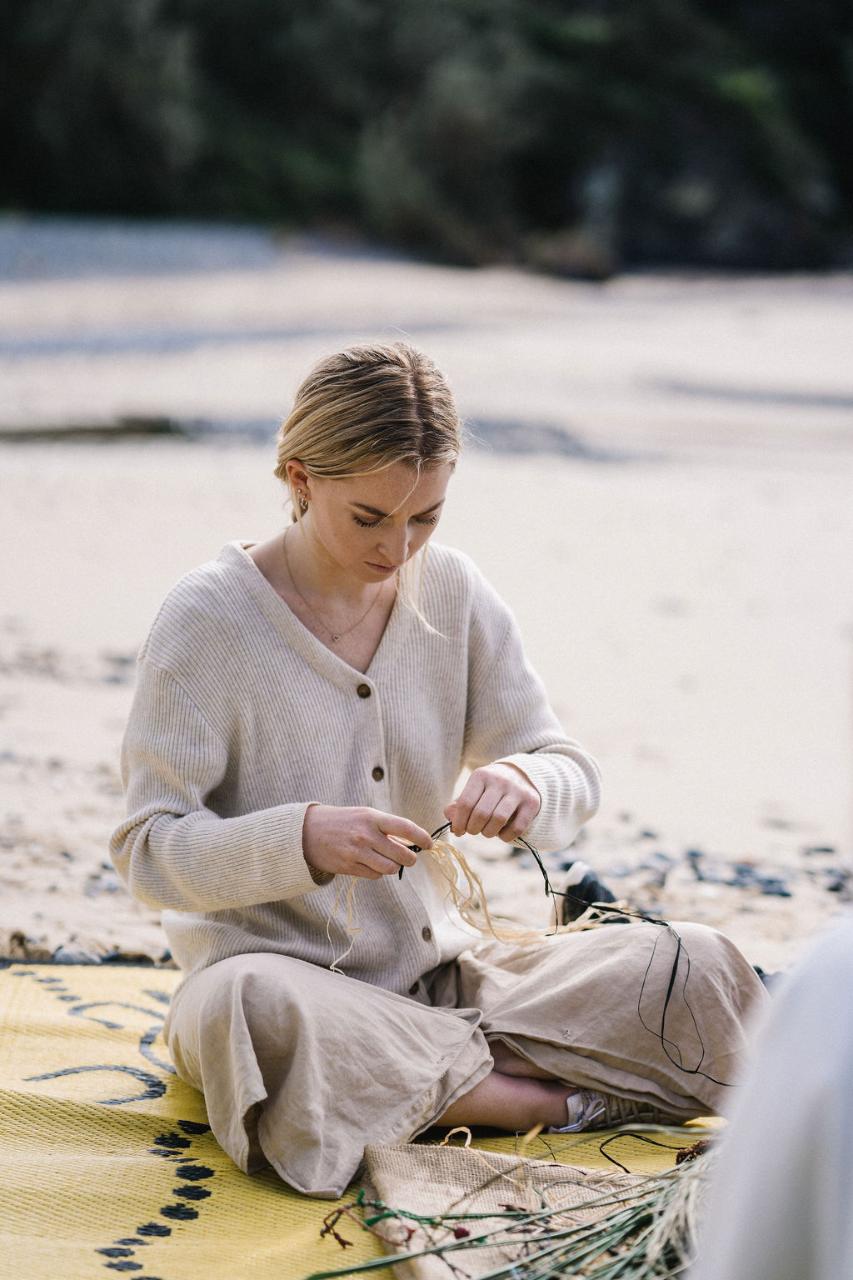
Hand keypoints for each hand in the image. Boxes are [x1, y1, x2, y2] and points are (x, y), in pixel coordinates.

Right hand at [302, 804, 432, 879]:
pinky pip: (375, 875)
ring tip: (388, 860)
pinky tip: (371, 864)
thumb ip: (386, 828)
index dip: (421, 837)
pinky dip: (378, 872)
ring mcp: (357, 852)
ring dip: (394, 867)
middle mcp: (366, 835)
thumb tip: (410, 844)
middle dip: (410, 858)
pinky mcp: (349, 867)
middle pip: (402, 854)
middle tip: (409, 858)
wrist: (308, 831)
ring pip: (390, 868)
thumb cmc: (343, 821)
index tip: (429, 844)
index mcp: (372, 817)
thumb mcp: (364, 816)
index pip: (405, 827)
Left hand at [444, 761, 540, 841]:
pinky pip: (516, 828)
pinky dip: (505, 837)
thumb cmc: (489, 789)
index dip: (459, 822)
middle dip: (473, 829)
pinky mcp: (532, 803)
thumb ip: (458, 806)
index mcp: (481, 775)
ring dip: (488, 833)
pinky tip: (501, 833)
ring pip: (498, 820)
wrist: (520, 776)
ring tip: (486, 832)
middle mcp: (500, 780)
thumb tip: (451, 820)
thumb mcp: (473, 790)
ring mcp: (518, 791)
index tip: (458, 831)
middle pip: (481, 813)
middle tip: (472, 831)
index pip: (466, 803)